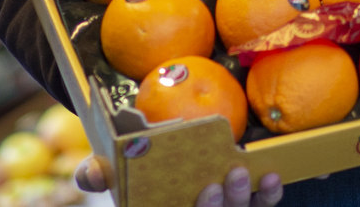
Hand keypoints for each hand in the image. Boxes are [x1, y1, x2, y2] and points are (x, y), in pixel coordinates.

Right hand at [74, 156, 281, 206]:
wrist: (165, 156)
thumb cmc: (139, 171)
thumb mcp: (115, 173)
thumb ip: (99, 174)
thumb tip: (89, 174)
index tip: (200, 192)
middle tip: (210, 187)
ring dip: (242, 199)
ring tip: (239, 173)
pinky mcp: (247, 203)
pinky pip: (262, 206)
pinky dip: (268, 194)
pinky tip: (271, 175)